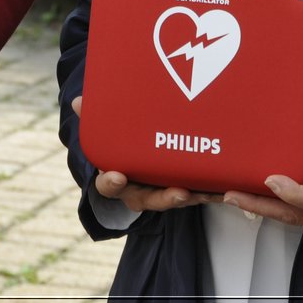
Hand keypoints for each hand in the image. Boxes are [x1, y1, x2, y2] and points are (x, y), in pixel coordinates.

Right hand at [73, 96, 219, 211]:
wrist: (140, 160)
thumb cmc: (121, 145)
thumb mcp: (107, 132)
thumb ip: (94, 118)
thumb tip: (78, 102)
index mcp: (116, 178)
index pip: (108, 186)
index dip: (111, 182)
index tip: (116, 176)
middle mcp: (139, 191)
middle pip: (149, 201)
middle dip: (165, 198)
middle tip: (179, 193)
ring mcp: (161, 193)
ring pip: (177, 199)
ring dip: (193, 196)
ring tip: (208, 191)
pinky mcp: (183, 191)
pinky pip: (196, 194)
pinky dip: (209, 191)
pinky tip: (223, 185)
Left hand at [223, 116, 302, 237]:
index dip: (293, 193)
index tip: (272, 180)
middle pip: (291, 216)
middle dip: (259, 206)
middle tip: (231, 194)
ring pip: (288, 218)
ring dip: (260, 207)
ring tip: (231, 195)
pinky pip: (292, 216)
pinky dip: (271, 207)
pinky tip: (253, 197)